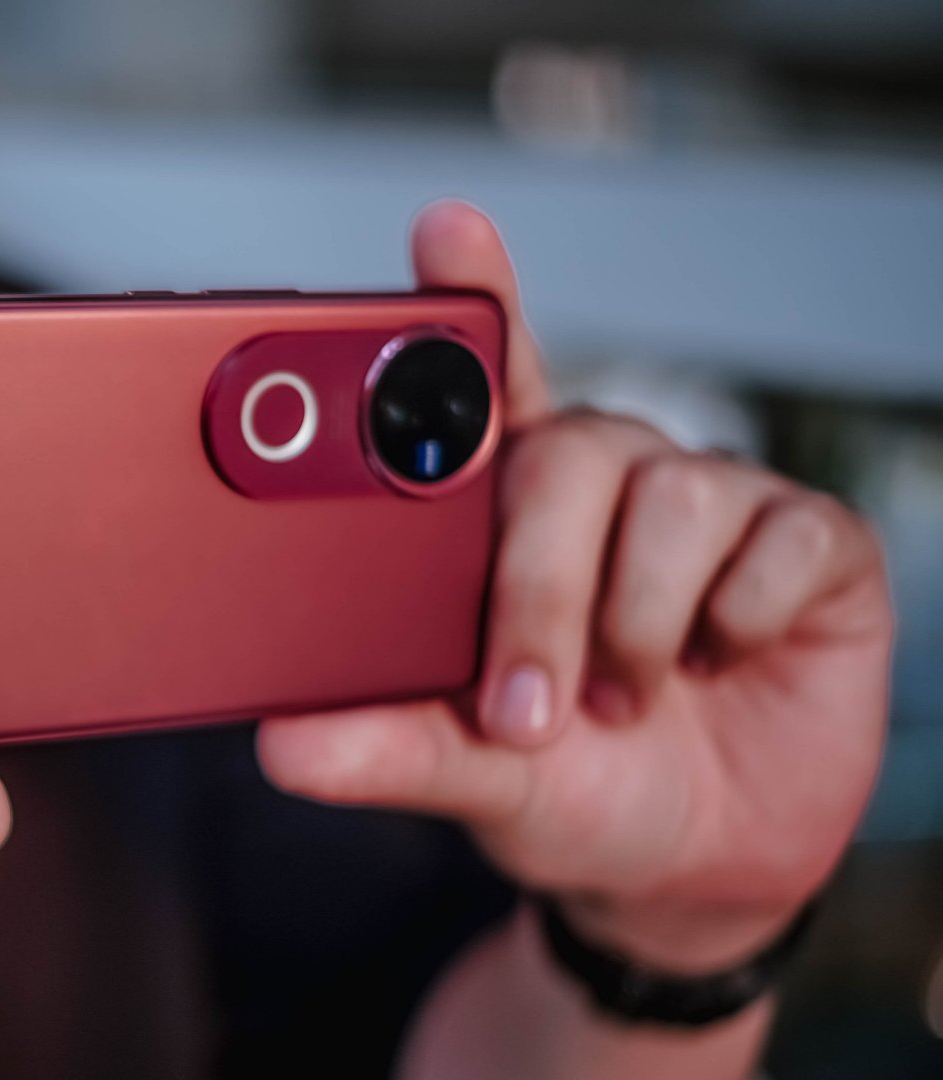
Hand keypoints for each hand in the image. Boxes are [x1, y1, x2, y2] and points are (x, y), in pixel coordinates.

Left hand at [257, 202, 891, 971]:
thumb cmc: (565, 786)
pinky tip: (727, 657)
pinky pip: (784, 540)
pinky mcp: (813, 545)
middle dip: (540, 590)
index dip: (472, 296)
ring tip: (626, 701)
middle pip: (568, 451)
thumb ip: (386, 744)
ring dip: (638, 626)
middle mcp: (607, 481)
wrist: (692, 860)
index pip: (485, 379)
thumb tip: (282, 744)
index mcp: (508, 509)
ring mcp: (713, 504)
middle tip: (525, 706)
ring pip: (673, 492)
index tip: (445, 234)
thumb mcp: (466, 774)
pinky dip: (745, 617)